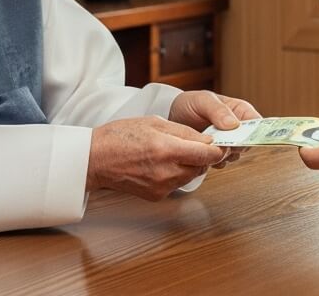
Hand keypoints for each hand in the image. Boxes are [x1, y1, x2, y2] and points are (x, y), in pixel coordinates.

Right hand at [85, 116, 226, 199]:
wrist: (96, 159)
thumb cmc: (120, 136)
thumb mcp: (155, 123)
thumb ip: (185, 133)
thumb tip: (208, 140)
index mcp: (167, 150)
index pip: (208, 154)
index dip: (219, 148)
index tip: (222, 142)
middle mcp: (166, 172)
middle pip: (202, 166)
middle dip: (204, 155)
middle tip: (195, 144)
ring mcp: (162, 187)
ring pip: (192, 176)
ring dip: (192, 165)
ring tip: (175, 151)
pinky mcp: (157, 196)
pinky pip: (178, 184)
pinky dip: (178, 173)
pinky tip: (163, 163)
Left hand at [168, 90, 262, 166]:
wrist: (172, 117)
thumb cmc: (189, 104)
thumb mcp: (203, 100)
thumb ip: (218, 110)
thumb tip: (234, 124)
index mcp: (240, 111)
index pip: (258, 124)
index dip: (254, 133)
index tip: (241, 139)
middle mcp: (238, 128)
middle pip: (248, 143)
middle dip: (234, 146)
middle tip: (219, 142)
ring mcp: (228, 142)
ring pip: (235, 155)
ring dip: (223, 154)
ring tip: (207, 145)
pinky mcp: (217, 154)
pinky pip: (222, 162)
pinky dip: (213, 161)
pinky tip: (203, 153)